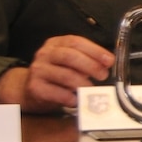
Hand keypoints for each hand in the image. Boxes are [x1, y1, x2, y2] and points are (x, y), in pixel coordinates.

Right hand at [0, 36, 114, 112]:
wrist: (31, 90)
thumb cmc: (58, 74)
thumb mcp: (71, 62)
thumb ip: (88, 60)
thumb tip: (108, 65)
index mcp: (56, 43)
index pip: (76, 42)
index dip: (95, 50)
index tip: (109, 61)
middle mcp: (45, 54)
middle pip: (70, 56)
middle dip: (91, 66)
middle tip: (103, 76)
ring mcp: (38, 70)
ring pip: (65, 75)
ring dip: (83, 83)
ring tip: (91, 89)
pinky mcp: (35, 88)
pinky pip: (57, 93)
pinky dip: (71, 97)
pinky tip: (77, 100)